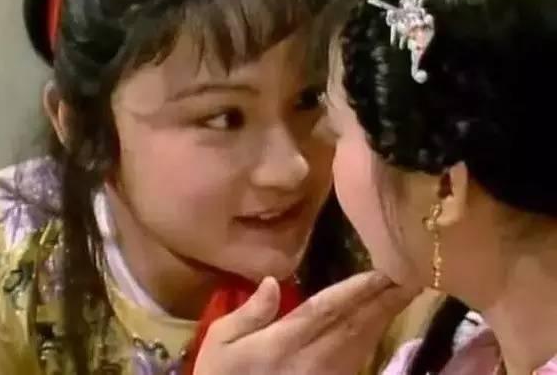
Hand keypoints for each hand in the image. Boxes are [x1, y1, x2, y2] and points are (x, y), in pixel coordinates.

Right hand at [193, 271, 418, 374]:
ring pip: (361, 343)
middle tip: (409, 274)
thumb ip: (249, 313)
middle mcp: (310, 360)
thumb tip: (273, 280)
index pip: (325, 310)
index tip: (381, 270)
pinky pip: (357, 360)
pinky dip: (374, 338)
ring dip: (385, 316)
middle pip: (353, 325)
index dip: (355, 290)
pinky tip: (383, 323)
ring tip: (404, 292)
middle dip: (383, 299)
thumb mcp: (219, 342)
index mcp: (282, 343)